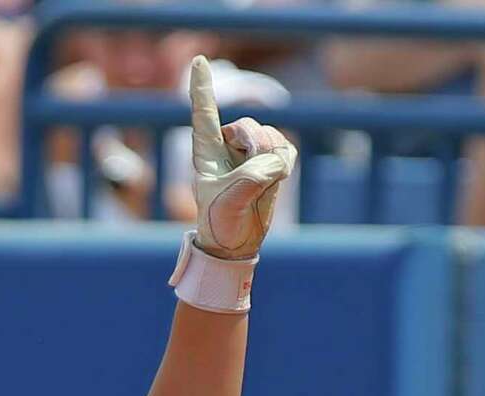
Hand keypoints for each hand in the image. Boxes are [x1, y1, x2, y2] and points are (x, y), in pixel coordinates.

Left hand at [188, 55, 296, 259]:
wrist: (236, 244)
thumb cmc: (221, 223)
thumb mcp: (229, 201)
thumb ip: (252, 177)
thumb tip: (277, 163)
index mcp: (206, 152)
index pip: (204, 114)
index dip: (202, 88)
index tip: (199, 62)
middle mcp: (229, 146)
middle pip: (248, 126)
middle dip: (254, 145)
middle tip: (251, 174)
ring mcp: (252, 152)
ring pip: (269, 136)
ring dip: (269, 158)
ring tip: (259, 185)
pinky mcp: (273, 160)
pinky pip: (286, 148)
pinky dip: (284, 163)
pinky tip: (274, 179)